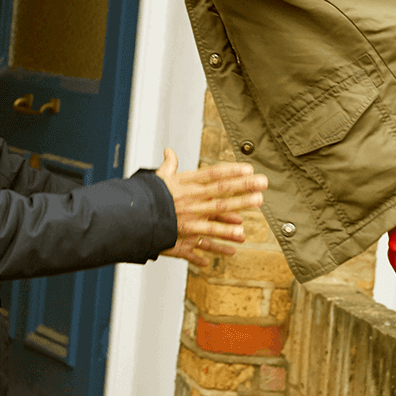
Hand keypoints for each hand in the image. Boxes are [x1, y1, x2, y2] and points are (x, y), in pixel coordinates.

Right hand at [153, 148, 267, 267]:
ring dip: (239, 209)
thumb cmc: (146, 198)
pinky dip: (220, 241)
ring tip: (257, 204)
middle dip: (243, 187)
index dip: (231, 171)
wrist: (132, 218)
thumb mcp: (158, 178)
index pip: (212, 174)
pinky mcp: (185, 234)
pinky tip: (236, 243)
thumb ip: (168, 166)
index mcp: (185, 184)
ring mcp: (189, 218)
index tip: (248, 168)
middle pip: (221, 191)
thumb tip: (170, 152)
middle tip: (263, 183)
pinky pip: (206, 239)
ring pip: (218, 213)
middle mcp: (190, 199)